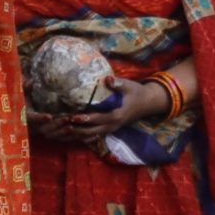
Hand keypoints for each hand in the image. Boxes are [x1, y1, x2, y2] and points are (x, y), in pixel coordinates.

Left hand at [35, 75, 164, 143]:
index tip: (73, 117)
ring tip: (66, 131)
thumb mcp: (129, 86)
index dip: (85, 119)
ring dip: (80, 134)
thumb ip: (118, 83)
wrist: (149, 102)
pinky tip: (76, 134)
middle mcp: (114, 125)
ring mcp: (113, 128)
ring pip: (94, 135)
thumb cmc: (138, 93)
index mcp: (117, 115)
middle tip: (64, 125)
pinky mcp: (112, 128)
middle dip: (78, 130)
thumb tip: (107, 79)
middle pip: (93, 131)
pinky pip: (97, 135)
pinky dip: (86, 136)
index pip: (99, 119)